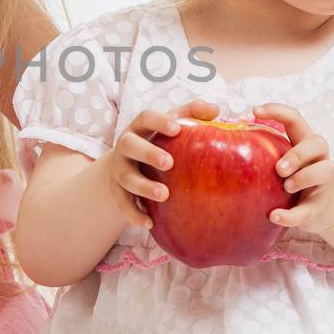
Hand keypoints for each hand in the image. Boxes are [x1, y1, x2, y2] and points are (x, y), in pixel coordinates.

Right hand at [97, 99, 221, 229]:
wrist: (125, 164)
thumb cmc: (158, 140)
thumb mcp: (172, 124)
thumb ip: (192, 114)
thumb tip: (216, 109)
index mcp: (140, 127)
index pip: (145, 118)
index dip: (159, 122)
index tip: (176, 129)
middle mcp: (125, 146)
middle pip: (128, 145)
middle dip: (147, 153)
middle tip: (169, 163)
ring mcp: (119, 169)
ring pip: (125, 177)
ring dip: (143, 187)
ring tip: (164, 195)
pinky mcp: (117, 191)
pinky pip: (122, 204)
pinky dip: (134, 214)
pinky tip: (150, 223)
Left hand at [252, 102, 333, 236]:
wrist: (329, 211)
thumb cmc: (295, 181)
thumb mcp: (284, 164)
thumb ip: (263, 154)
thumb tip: (222, 139)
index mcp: (304, 144)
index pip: (295, 119)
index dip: (277, 111)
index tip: (255, 111)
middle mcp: (318, 159)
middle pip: (317, 143)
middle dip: (297, 153)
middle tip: (278, 168)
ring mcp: (323, 183)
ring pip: (326, 171)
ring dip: (304, 177)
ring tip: (286, 187)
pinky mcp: (320, 207)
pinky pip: (308, 210)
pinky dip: (291, 215)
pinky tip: (274, 216)